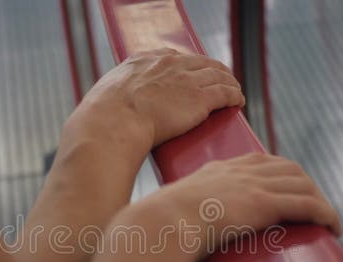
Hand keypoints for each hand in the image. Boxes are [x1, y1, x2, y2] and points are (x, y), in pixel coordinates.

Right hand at [60, 48, 244, 168]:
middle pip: (202, 62)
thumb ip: (117, 95)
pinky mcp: (200, 98)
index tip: (193, 73)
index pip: (175, 56)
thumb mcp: (107, 95)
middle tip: (222, 80)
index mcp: (145, 59)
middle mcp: (169, 63)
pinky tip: (238, 102)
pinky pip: (225, 92)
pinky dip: (234, 96)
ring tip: (234, 91)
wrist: (114, 122)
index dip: (189, 65)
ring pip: (219, 75)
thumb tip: (107, 107)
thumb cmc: (104, 118)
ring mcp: (187, 79)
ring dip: (229, 82)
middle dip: (215, 71)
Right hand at [137, 152, 341, 258]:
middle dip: (307, 186)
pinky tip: (333, 227)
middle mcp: (240, 171)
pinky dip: (325, 214)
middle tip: (315, 208)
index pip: (262, 162)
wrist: (161, 223)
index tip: (289, 189)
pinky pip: (308, 205)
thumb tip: (176, 234)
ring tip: (327, 221)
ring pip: (303, 184)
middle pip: (289, 169)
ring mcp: (254, 185)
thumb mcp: (174, 211)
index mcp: (219, 168)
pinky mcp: (264, 203)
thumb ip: (185, 215)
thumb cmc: (160, 225)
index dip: (282, 174)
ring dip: (320, 201)